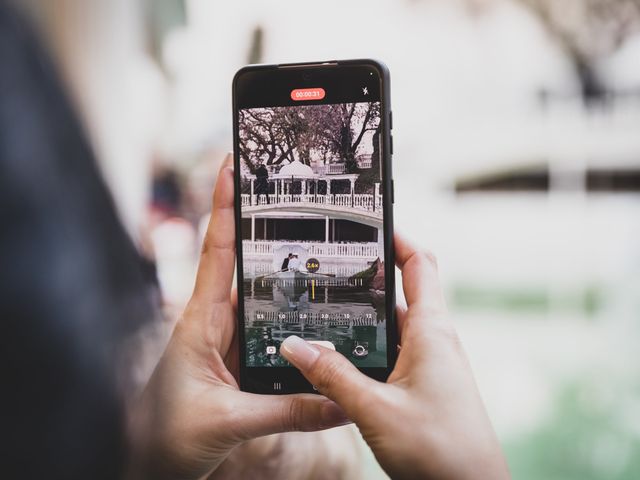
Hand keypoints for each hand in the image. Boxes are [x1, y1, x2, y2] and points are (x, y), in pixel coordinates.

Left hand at [129, 154, 349, 479]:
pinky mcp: (235, 356)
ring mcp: (225, 337)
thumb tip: (339, 402)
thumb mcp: (230, 421)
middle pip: (242, 261)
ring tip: (315, 244)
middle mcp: (213, 320)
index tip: (232, 164)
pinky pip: (266, 327)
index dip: (225, 205)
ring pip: (259, 294)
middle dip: (263, 224)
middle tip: (291, 192)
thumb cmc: (168, 437)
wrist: (152, 462)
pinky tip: (312, 311)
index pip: (216, 251)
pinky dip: (288, 314)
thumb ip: (288, 410)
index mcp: (200, 320)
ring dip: (281, 271)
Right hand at [280, 235, 509, 479]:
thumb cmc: (442, 452)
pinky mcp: (424, 383)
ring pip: (394, 324)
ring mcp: (431, 362)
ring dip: (364, 317)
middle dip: (368, 276)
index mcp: (431, 330)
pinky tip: (342, 356)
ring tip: (325, 309)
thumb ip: (332, 376)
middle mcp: (434, 339)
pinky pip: (394, 351)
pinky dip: (369, 346)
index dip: (397, 237)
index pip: (420, 263)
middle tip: (330, 267)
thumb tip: (295, 347)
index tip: (368, 222)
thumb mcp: (375, 409)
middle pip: (402, 290)